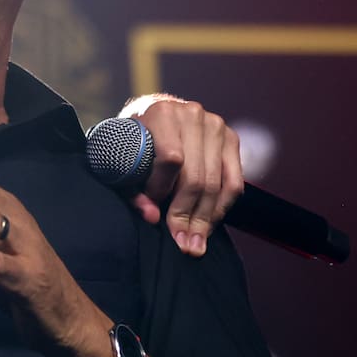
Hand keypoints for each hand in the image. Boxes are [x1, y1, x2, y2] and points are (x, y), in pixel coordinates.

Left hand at [118, 94, 242, 256]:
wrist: (154, 116)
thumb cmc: (133, 141)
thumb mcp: (122, 160)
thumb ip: (132, 190)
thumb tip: (152, 217)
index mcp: (161, 113)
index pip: (171, 159)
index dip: (162, 190)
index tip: (154, 211)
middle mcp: (192, 115)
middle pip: (196, 176)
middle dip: (187, 215)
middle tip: (183, 244)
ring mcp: (215, 125)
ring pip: (217, 183)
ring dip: (206, 218)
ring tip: (195, 242)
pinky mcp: (231, 138)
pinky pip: (234, 182)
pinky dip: (222, 207)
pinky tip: (209, 223)